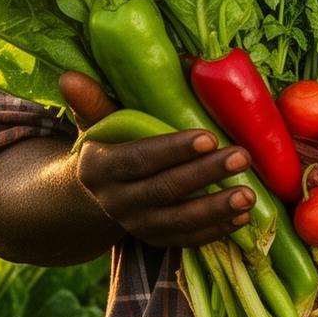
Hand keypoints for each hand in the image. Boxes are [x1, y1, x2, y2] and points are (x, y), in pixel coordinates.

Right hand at [59, 71, 254, 248]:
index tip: (209, 137)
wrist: (98, 191)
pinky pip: (186, 239)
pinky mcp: (155, 240)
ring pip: (178, 220)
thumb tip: (69, 76)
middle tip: (242, 156)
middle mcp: (115, 202)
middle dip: (206, 174)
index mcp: (99, 168)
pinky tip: (241, 217)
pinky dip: (215, 230)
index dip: (173, 150)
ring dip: (216, 209)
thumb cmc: (108, 144)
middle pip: (165, 189)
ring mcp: (136, 225)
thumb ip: (91, 101)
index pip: (139, 159)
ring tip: (249, 194)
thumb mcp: (96, 122)